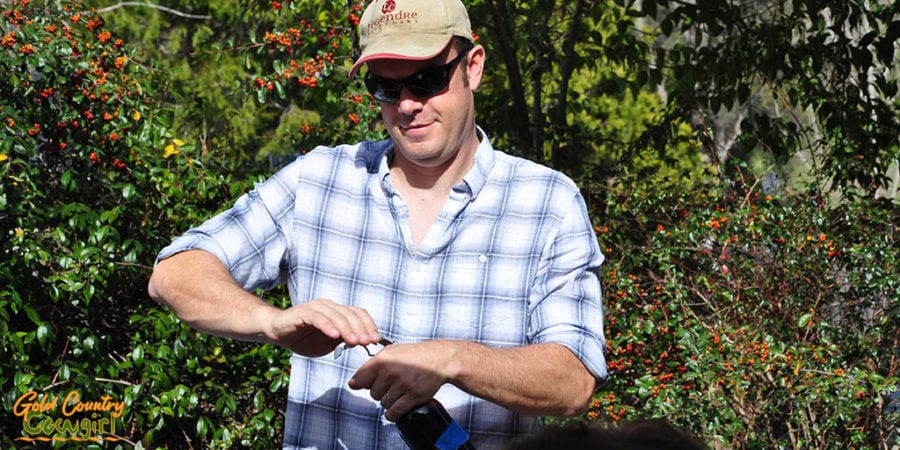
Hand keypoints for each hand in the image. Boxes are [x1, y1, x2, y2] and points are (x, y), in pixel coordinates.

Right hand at [262, 299, 381, 356]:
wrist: (276, 331)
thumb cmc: (303, 338)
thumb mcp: (327, 344)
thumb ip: (342, 341)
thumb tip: (360, 343)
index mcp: (337, 312)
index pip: (358, 313)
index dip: (369, 325)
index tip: (375, 340)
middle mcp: (329, 306)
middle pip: (350, 313)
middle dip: (361, 328)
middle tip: (367, 342)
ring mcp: (316, 307)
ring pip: (336, 315)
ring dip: (347, 328)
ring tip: (354, 341)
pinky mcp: (303, 312)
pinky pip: (318, 318)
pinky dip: (327, 326)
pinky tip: (334, 335)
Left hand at [348, 340, 459, 420]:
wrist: (438, 358)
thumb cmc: (414, 355)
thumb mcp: (390, 351)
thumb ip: (371, 365)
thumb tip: (354, 382)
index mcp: (382, 360)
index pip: (359, 379)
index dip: (360, 383)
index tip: (362, 385)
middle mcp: (390, 372)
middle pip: (372, 393)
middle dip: (380, 391)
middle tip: (390, 384)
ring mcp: (402, 385)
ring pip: (384, 403)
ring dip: (389, 400)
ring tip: (398, 391)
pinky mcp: (413, 396)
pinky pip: (394, 412)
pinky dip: (393, 413)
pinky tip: (397, 406)